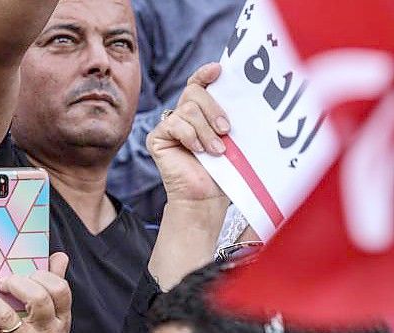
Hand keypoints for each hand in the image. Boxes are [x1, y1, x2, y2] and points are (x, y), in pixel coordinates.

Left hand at [0, 253, 70, 332]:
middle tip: (0, 280)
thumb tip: (59, 257)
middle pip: (38, 299)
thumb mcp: (55, 321)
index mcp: (60, 320)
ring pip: (4, 316)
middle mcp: (45, 332)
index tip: (27, 272)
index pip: (60, 290)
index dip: (43, 276)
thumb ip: (55, 288)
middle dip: (16, 283)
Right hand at [146, 63, 230, 204]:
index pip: (199, 85)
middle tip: (226, 130)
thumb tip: (241, 96)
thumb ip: (227, 116)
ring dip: (205, 130)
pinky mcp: (157, 138)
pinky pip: (174, 124)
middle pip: (194, 92)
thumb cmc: (222, 171)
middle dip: (213, 108)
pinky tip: (198, 151)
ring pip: (187, 109)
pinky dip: (190, 136)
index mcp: (200, 112)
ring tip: (217, 150)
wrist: (205, 197)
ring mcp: (168, 126)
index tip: (219, 69)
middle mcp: (182, 116)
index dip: (205, 74)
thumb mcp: (229, 138)